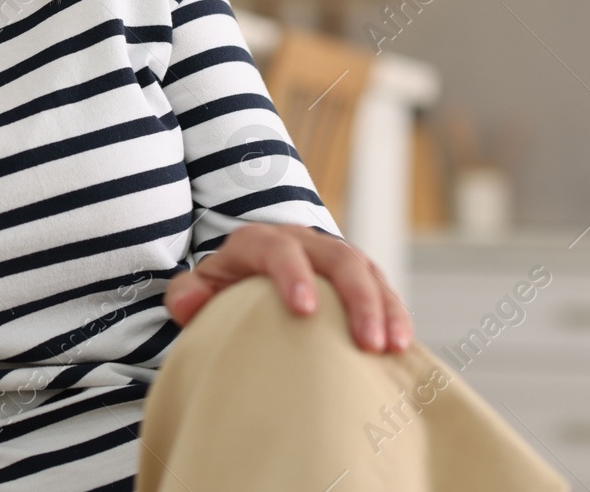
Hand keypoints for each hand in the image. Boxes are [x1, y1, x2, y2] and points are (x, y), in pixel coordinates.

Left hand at [163, 223, 413, 352]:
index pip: (278, 248)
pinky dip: (395, 313)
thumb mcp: (198, 290)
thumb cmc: (220, 292)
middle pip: (337, 257)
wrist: (245, 280)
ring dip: (384, 308)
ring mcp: (332, 256)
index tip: (304, 311)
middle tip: (367, 343)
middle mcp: (301, 241)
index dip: (293, 274)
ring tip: (392, 348)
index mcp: (258, 242)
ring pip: (367, 271)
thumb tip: (190, 303)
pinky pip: (382, 287)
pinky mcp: (356, 276)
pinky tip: (402, 348)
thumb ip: (187, 295)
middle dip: (357, 298)